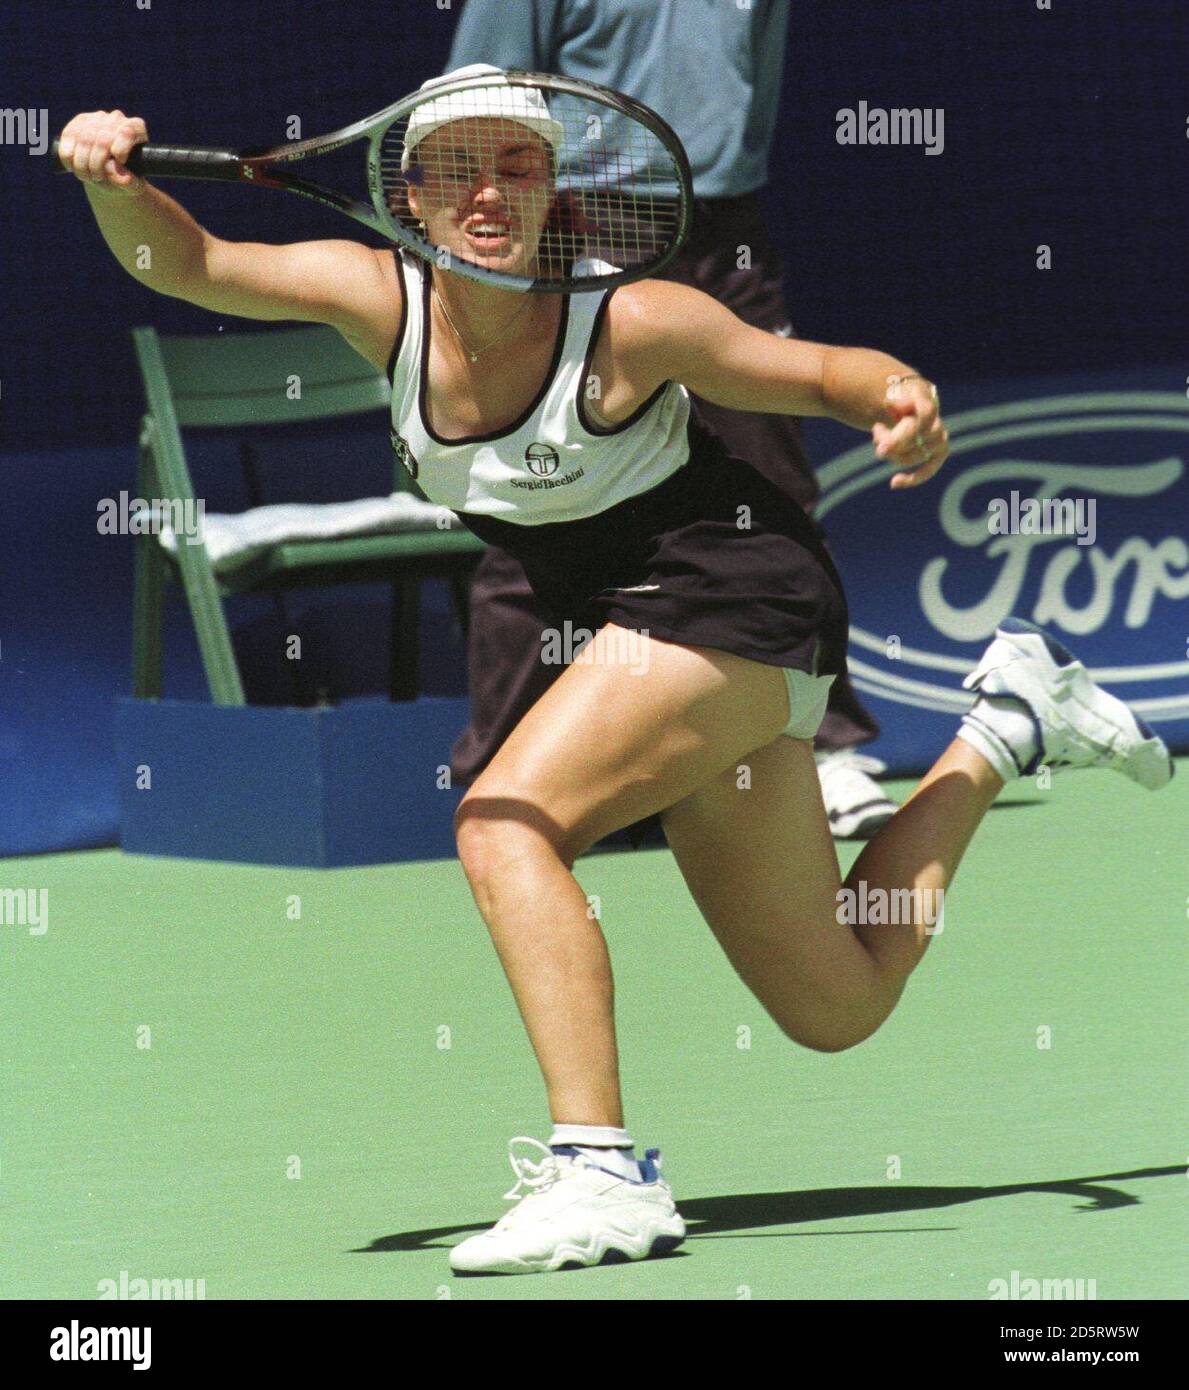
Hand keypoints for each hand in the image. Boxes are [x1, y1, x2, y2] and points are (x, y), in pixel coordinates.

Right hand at [56, 110, 147, 191]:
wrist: (108, 176)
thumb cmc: (125, 178)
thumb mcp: (132, 185)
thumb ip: (129, 182)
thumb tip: (122, 177)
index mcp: (136, 129)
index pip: (128, 132)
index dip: (121, 148)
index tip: (119, 162)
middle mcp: (117, 119)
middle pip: (103, 139)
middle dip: (97, 164)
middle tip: (97, 178)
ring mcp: (97, 118)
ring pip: (84, 139)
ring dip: (82, 163)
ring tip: (86, 177)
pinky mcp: (79, 121)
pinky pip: (68, 136)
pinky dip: (68, 155)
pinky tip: (72, 166)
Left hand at [872, 374, 948, 488]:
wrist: (912, 406)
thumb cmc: (901, 400)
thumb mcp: (896, 393)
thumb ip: (895, 399)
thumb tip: (892, 404)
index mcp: (928, 405)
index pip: (922, 416)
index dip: (903, 426)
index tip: (878, 438)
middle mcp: (937, 425)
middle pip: (914, 439)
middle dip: (891, 442)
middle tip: (877, 438)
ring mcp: (940, 442)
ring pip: (911, 456)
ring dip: (891, 453)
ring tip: (880, 436)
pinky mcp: (938, 456)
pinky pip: (928, 471)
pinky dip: (911, 479)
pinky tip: (894, 483)